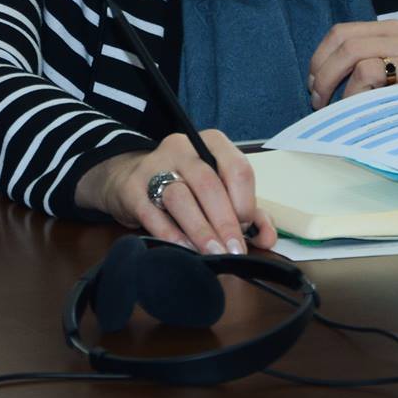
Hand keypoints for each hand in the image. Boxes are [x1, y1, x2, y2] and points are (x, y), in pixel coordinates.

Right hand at [72, 132, 274, 256]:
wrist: (129, 177)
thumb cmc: (185, 185)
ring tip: (213, 253)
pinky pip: (151, 212)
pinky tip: (184, 249)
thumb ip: (249, 214)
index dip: (245, 202)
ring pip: (180, 196)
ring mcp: (153, 166)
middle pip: (208, 183)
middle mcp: (181, 149)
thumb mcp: (219, 192)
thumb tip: (268, 238)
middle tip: (234, 251)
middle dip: (225, 221)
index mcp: (210, 144)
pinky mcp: (132, 189)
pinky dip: (170, 234)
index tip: (247, 228)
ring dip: (200, 229)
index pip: (236, 167)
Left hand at [307, 20, 397, 113]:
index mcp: (391, 30)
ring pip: (359, 58)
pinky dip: (361, 95)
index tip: (313, 83)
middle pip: (345, 44)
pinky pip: (378, 76)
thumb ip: (371, 66)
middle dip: (323, 74)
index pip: (341, 32)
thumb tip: (325, 86)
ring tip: (336, 111)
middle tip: (318, 101)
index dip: (319, 58)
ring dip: (339, 87)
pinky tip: (361, 113)